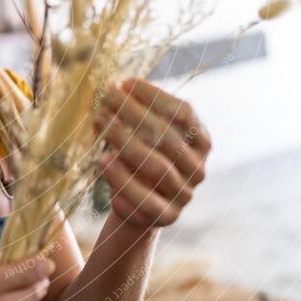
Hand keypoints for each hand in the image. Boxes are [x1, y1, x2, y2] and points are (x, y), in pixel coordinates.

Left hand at [93, 78, 211, 228]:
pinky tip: (102, 160)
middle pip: (167, 137)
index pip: (184, 113)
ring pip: (157, 167)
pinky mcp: (167, 217)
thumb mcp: (138, 134)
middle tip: (105, 98)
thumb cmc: (137, 158)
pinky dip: (122, 179)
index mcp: (200, 142)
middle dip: (134, 114)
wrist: (136, 205)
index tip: (125, 83)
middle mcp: (198, 168)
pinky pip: (145, 199)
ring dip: (125, 142)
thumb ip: (130, 114)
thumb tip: (107, 88)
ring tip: (100, 124)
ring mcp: (185, 194)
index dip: (155, 96)